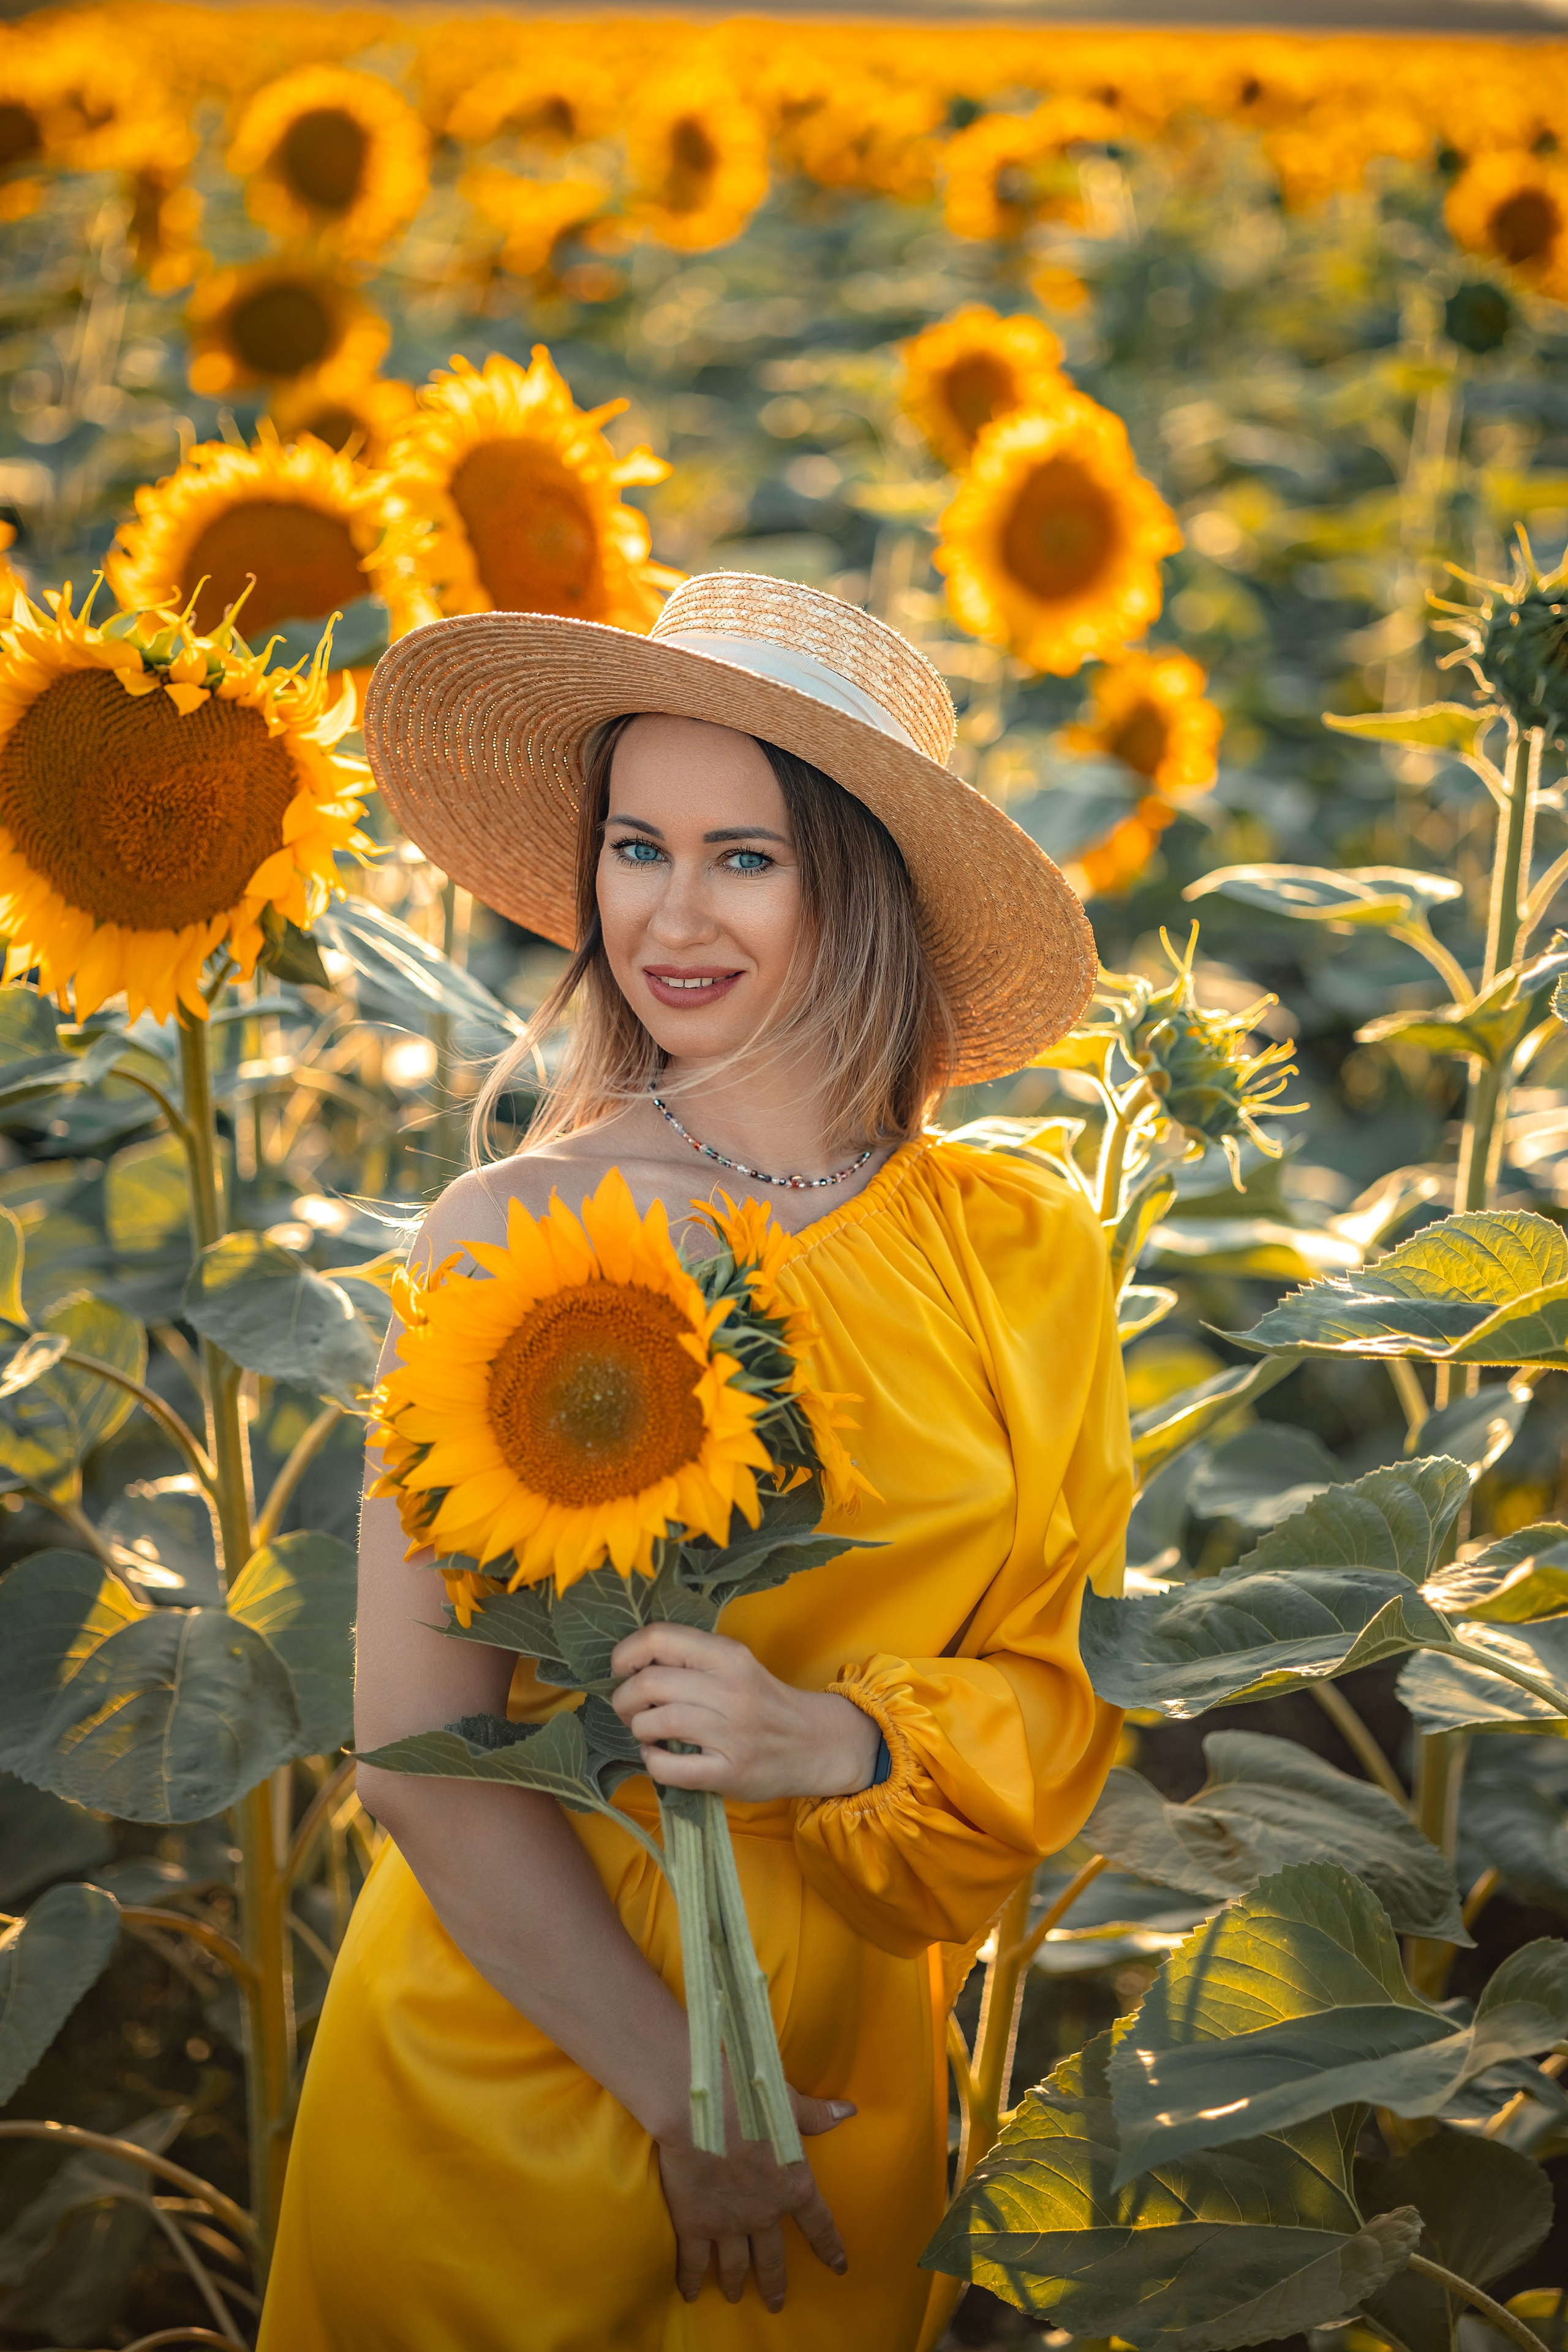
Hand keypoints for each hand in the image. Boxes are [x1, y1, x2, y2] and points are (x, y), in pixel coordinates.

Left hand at [609, 1624, 881, 1800]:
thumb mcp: (735, 1665)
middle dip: (625, 1699)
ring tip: (647, 1733)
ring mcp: (730, 1733)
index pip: (659, 1637)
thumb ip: (692, 1659)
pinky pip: (668, 1767)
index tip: (621, 1670)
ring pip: (655, 1723)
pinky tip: (658, 1757)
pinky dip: (652, 1761)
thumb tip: (629, 1663)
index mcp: (727, 1655)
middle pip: (649, 1683)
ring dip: (639, 1729)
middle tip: (631, 1709)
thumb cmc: (764, 1702)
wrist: (815, 1743)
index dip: (626, 1653)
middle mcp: (729, 1689)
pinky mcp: (728, 1772)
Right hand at [657, 2082, 852, 2311]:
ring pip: (736, 2265)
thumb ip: (816, 2115)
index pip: (819, 2224)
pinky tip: (688, 2293)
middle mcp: (764, 2214)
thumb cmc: (750, 2097)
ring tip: (735, 2295)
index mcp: (794, 2186)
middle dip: (775, 2282)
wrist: (700, 2107)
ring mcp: (729, 2224)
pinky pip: (694, 2262)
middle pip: (773, 2257)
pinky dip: (691, 2280)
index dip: (829, 2247)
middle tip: (776, 2302)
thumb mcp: (789, 2102)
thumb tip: (849, 2110)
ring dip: (737, 2283)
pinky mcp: (694, 2224)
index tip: (838, 2266)